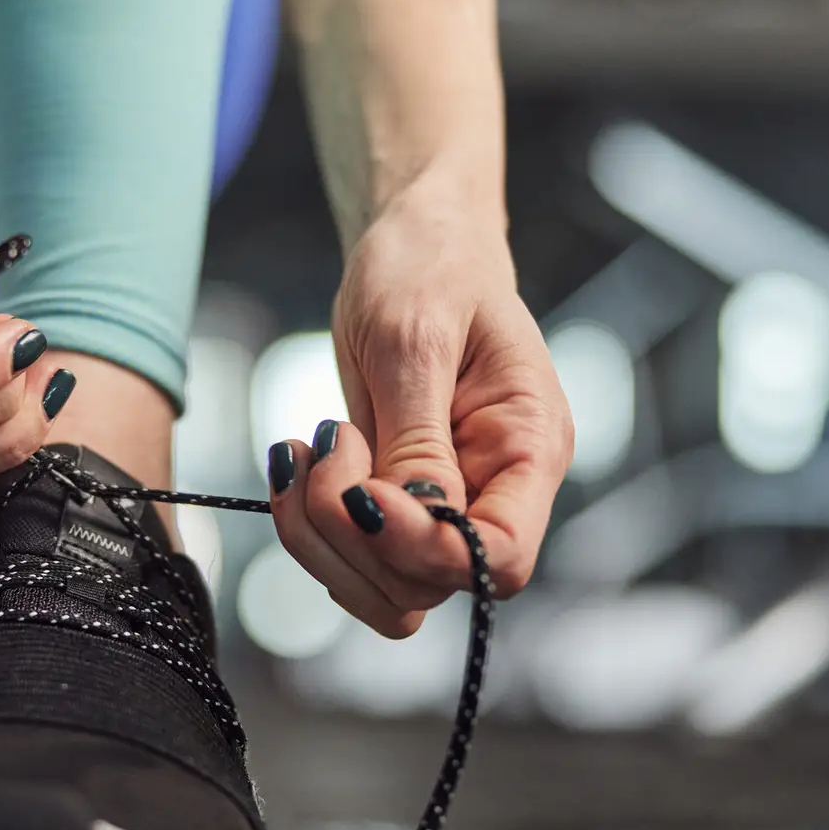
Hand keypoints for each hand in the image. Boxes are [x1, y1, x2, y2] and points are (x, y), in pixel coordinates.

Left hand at [267, 176, 572, 635]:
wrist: (414, 241)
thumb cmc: (429, 266)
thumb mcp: (416, 337)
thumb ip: (418, 436)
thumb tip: (418, 517)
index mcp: (529, 448)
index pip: (501, 557)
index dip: (426, 549)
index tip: (364, 495)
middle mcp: (495, 491)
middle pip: (431, 582)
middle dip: (355, 534)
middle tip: (323, 444)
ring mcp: (444, 503)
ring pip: (385, 588)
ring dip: (322, 538)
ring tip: (302, 453)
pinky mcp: (395, 504)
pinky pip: (354, 560)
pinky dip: (311, 530)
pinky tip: (299, 466)